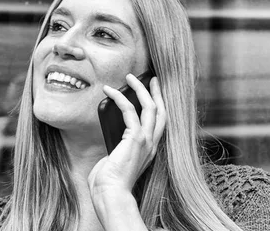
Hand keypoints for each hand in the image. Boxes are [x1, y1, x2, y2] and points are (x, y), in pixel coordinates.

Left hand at [88, 75, 165, 196]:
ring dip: (140, 88)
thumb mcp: (115, 159)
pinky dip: (119, 97)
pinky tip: (109, 90)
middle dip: (156, 92)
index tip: (152, 92)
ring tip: (129, 77)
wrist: (110, 193)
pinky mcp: (135, 138)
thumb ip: (116, 148)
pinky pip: (129, 110)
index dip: (158, 105)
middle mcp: (152, 144)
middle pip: (161, 111)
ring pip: (150, 107)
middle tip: (151, 78)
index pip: (159, 123)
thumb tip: (109, 139)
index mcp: (149, 150)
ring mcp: (146, 141)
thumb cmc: (108, 181)